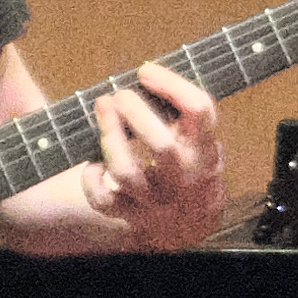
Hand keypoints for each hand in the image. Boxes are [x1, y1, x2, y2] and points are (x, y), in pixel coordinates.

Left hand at [84, 62, 225, 249]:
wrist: (187, 226)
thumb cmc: (187, 171)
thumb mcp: (200, 142)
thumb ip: (185, 114)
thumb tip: (148, 74)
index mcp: (205, 152)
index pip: (199, 112)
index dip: (171, 85)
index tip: (146, 71)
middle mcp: (184, 178)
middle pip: (162, 146)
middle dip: (136, 113)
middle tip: (120, 95)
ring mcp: (156, 201)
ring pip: (127, 173)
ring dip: (110, 137)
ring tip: (102, 111)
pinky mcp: (130, 217)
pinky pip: (103, 201)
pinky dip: (91, 179)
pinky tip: (93, 163)